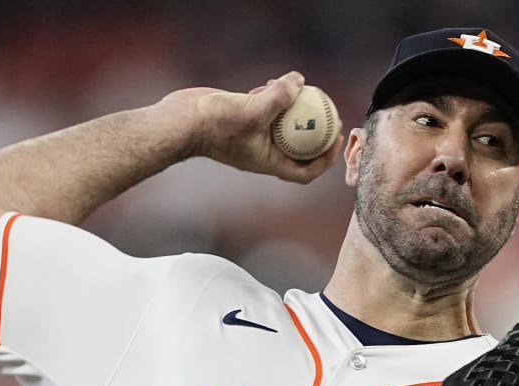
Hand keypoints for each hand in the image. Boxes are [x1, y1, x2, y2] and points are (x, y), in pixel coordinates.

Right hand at [160, 71, 342, 183]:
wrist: (181, 121)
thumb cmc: (214, 124)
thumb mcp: (253, 109)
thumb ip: (279, 97)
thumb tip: (300, 80)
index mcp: (268, 162)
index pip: (305, 171)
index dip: (326, 159)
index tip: (337, 139)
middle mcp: (262, 151)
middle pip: (298, 147)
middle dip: (316, 132)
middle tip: (331, 112)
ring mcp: (252, 135)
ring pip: (281, 125)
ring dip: (293, 110)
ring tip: (301, 89)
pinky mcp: (241, 118)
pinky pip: (264, 110)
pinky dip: (272, 97)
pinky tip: (272, 81)